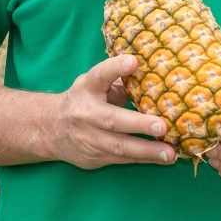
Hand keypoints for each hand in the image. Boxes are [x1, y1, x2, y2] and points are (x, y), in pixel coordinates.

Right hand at [49, 55, 176, 169]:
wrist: (51, 129)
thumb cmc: (85, 101)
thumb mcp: (95, 85)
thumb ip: (120, 81)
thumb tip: (155, 76)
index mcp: (87, 88)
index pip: (100, 75)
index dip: (115, 68)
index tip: (134, 62)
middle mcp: (85, 112)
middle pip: (112, 119)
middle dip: (138, 124)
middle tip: (162, 126)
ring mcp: (88, 137)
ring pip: (119, 146)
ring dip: (147, 151)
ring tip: (170, 153)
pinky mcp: (94, 156)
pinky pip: (122, 159)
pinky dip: (144, 159)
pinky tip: (164, 159)